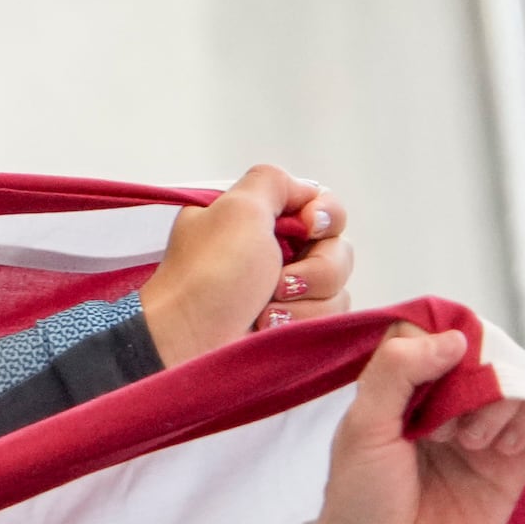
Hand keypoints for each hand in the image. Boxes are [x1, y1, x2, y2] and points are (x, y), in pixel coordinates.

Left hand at [136, 163, 355, 364]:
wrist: (186, 341)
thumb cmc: (208, 275)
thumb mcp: (236, 207)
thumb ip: (271, 182)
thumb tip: (304, 191)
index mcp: (260, 220)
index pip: (322, 207)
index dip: (324, 216)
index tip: (308, 227)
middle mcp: (275, 252)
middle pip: (338, 247)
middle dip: (316, 267)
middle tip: (278, 282)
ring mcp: (284, 291)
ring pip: (337, 286)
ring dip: (304, 299)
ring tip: (264, 313)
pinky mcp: (290, 325)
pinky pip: (328, 318)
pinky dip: (300, 322)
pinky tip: (267, 328)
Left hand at [263, 322, 524, 523]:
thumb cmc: (359, 499)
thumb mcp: (362, 428)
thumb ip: (396, 373)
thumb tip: (456, 338)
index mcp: (403, 388)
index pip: (438, 335)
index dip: (448, 343)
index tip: (441, 367)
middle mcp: (445, 402)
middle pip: (485, 354)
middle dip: (477, 377)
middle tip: (446, 423)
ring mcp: (481, 428)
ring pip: (517, 381)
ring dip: (501, 401)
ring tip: (468, 442)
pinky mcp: (511, 460)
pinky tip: (498, 449)